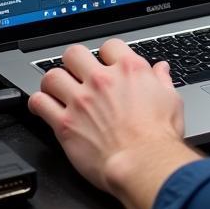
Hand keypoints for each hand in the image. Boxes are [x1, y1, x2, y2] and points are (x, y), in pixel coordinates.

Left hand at [28, 39, 197, 208]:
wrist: (142, 162)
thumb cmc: (158, 136)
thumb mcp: (171, 100)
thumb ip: (161, 81)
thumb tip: (161, 70)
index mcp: (129, 70)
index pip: (109, 45)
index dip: (106, 54)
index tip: (105, 63)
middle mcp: (102, 80)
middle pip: (74, 54)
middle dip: (74, 62)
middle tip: (76, 73)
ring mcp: (81, 100)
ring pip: (52, 75)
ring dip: (53, 82)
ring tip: (57, 89)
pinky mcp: (65, 123)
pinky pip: (39, 103)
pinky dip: (38, 103)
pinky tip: (43, 106)